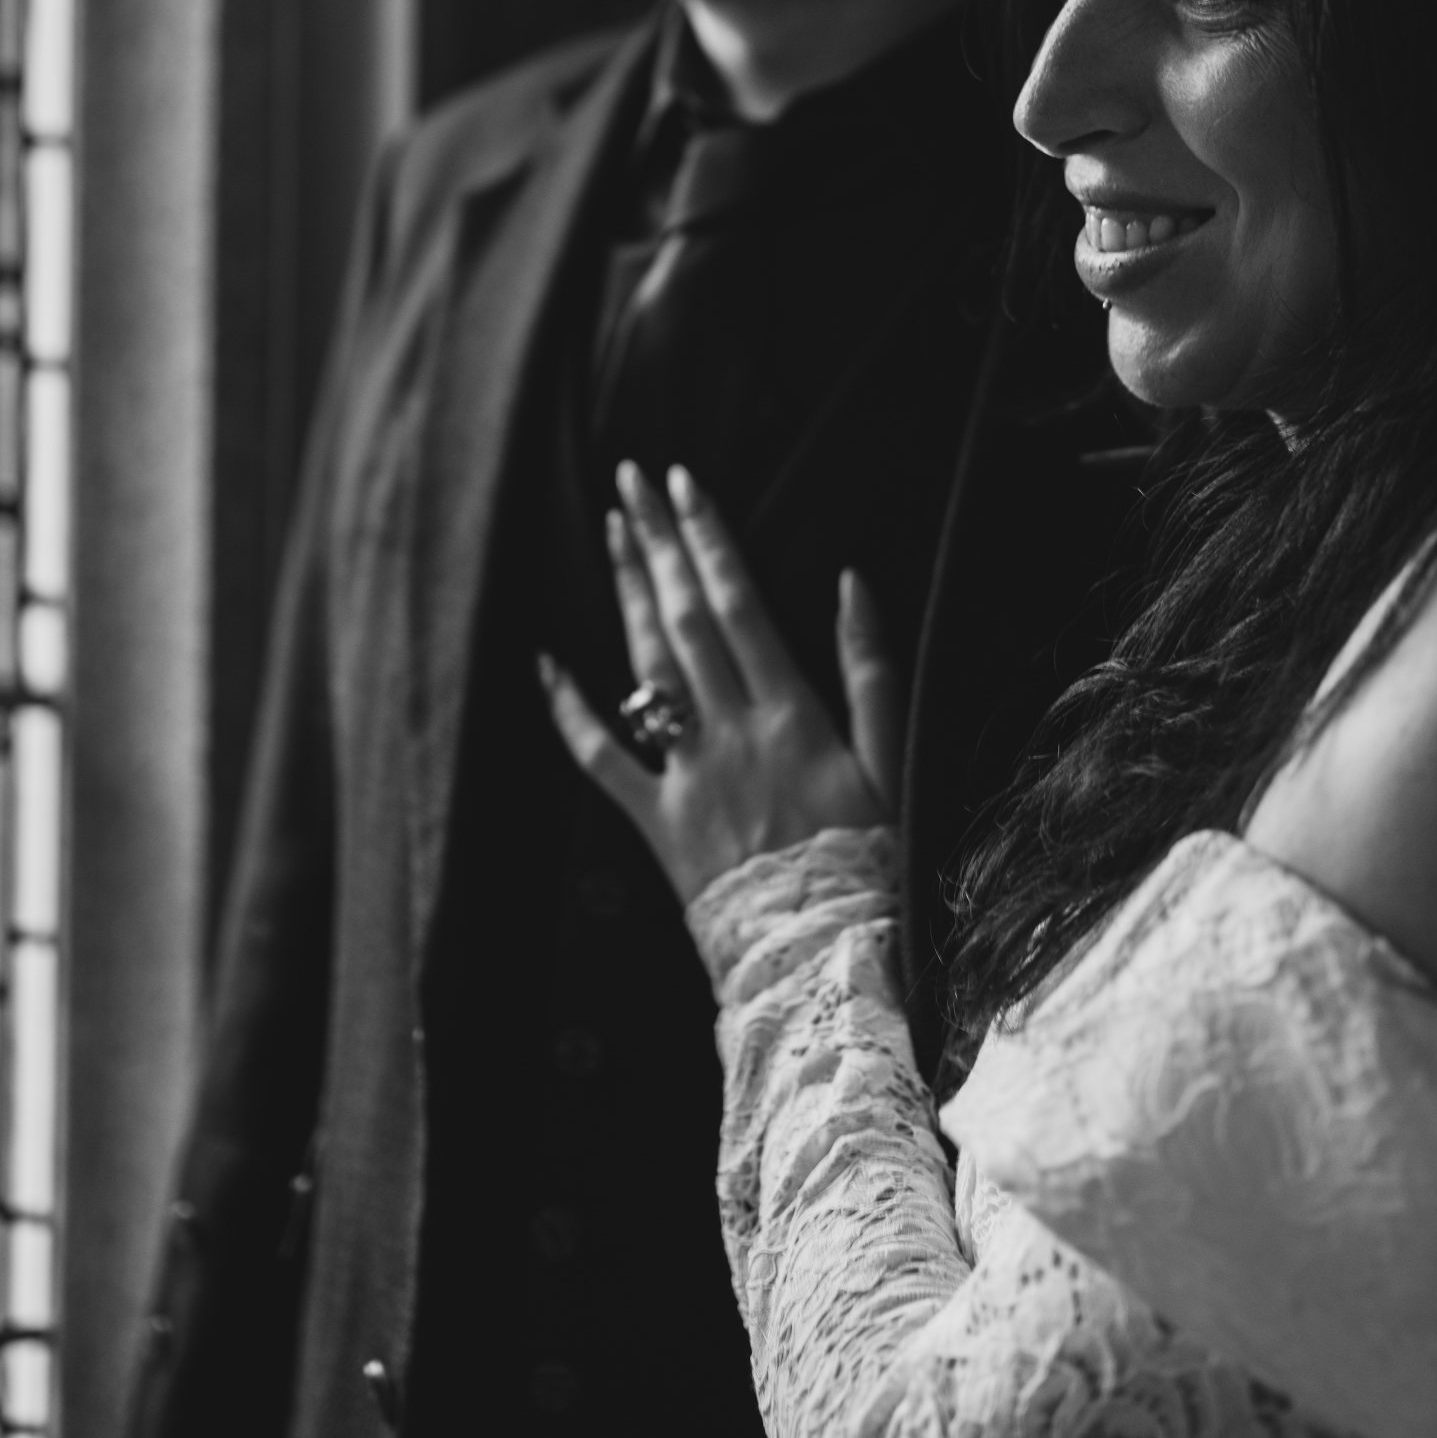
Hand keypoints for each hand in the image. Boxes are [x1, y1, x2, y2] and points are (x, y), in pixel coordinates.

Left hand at [540, 461, 904, 905]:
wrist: (822, 959)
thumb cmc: (871, 861)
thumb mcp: (891, 762)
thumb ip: (870, 671)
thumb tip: (853, 581)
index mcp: (790, 714)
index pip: (738, 602)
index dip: (707, 537)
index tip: (682, 481)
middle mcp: (729, 734)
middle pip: (684, 619)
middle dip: (656, 542)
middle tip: (630, 479)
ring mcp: (686, 777)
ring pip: (646, 669)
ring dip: (627, 594)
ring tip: (611, 532)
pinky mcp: (656, 822)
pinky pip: (602, 759)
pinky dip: (570, 710)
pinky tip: (545, 662)